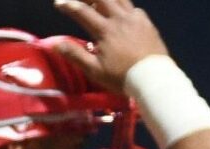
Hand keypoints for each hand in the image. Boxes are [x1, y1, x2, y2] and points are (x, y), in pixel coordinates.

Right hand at [53, 0, 168, 91]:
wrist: (154, 79)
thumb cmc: (123, 78)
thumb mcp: (96, 71)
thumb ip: (76, 55)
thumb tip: (55, 44)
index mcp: (105, 30)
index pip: (82, 11)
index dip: (68, 5)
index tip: (58, 4)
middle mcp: (119, 18)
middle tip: (78, 0)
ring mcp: (135, 18)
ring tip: (98, 2)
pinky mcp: (147, 23)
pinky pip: (133, 8)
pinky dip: (124, 7)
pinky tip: (122, 13)